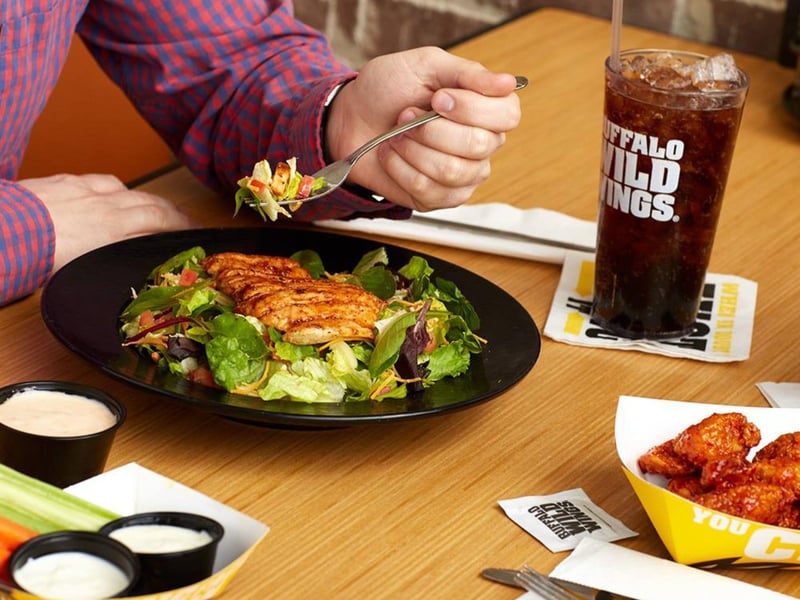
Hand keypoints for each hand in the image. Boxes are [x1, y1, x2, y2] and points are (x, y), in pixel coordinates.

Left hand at [18, 173, 193, 271]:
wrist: (2, 229)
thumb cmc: (35, 255)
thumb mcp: (82, 268)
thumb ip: (114, 257)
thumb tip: (138, 256)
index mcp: (112, 229)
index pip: (160, 223)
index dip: (183, 227)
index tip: (196, 232)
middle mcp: (104, 205)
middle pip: (150, 204)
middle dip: (174, 212)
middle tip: (186, 221)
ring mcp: (85, 190)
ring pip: (129, 191)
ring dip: (148, 199)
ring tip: (157, 206)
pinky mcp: (65, 182)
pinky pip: (101, 181)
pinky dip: (116, 188)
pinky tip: (116, 191)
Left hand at [324, 47, 520, 210]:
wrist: (351, 120)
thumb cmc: (388, 90)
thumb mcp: (425, 65)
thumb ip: (468, 73)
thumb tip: (509, 83)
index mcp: (487, 108)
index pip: (508, 115)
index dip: (472, 108)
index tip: (438, 98)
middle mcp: (483, 144)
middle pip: (478, 145)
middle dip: (431, 128)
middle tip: (407, 115)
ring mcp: (464, 175)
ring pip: (451, 170)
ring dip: (413, 148)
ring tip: (397, 135)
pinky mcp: (440, 198)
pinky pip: (428, 189)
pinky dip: (400, 168)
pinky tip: (392, 155)